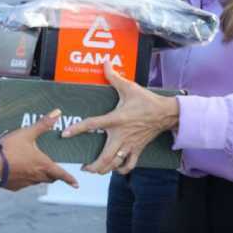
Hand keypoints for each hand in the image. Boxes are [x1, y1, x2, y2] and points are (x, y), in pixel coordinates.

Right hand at [0, 109, 78, 190]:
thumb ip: (43, 124)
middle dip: (54, 175)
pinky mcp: (15, 186)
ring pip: (37, 181)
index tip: (75, 184)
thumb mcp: (28, 133)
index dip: (69, 179)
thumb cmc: (9, 149)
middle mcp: (36, 176)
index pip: (61, 174)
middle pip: (50, 178)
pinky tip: (18, 170)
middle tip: (55, 172)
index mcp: (43, 165)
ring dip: (38, 175)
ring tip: (33, 166)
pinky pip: (24, 183)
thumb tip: (57, 113)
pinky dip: (24, 178)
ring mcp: (26, 183)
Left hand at [61, 63, 179, 173]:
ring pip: (115, 164)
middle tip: (84, 166)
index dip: (78, 129)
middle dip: (93, 166)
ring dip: (104, 170)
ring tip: (95, 170)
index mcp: (116, 119)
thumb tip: (106, 63)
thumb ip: (114, 77)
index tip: (65, 134)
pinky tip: (115, 168)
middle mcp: (121, 135)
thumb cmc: (147, 101)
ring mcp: (130, 144)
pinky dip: (122, 170)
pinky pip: (129, 165)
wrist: (166, 113)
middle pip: (105, 157)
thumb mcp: (129, 87)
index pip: (93, 125)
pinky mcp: (138, 149)